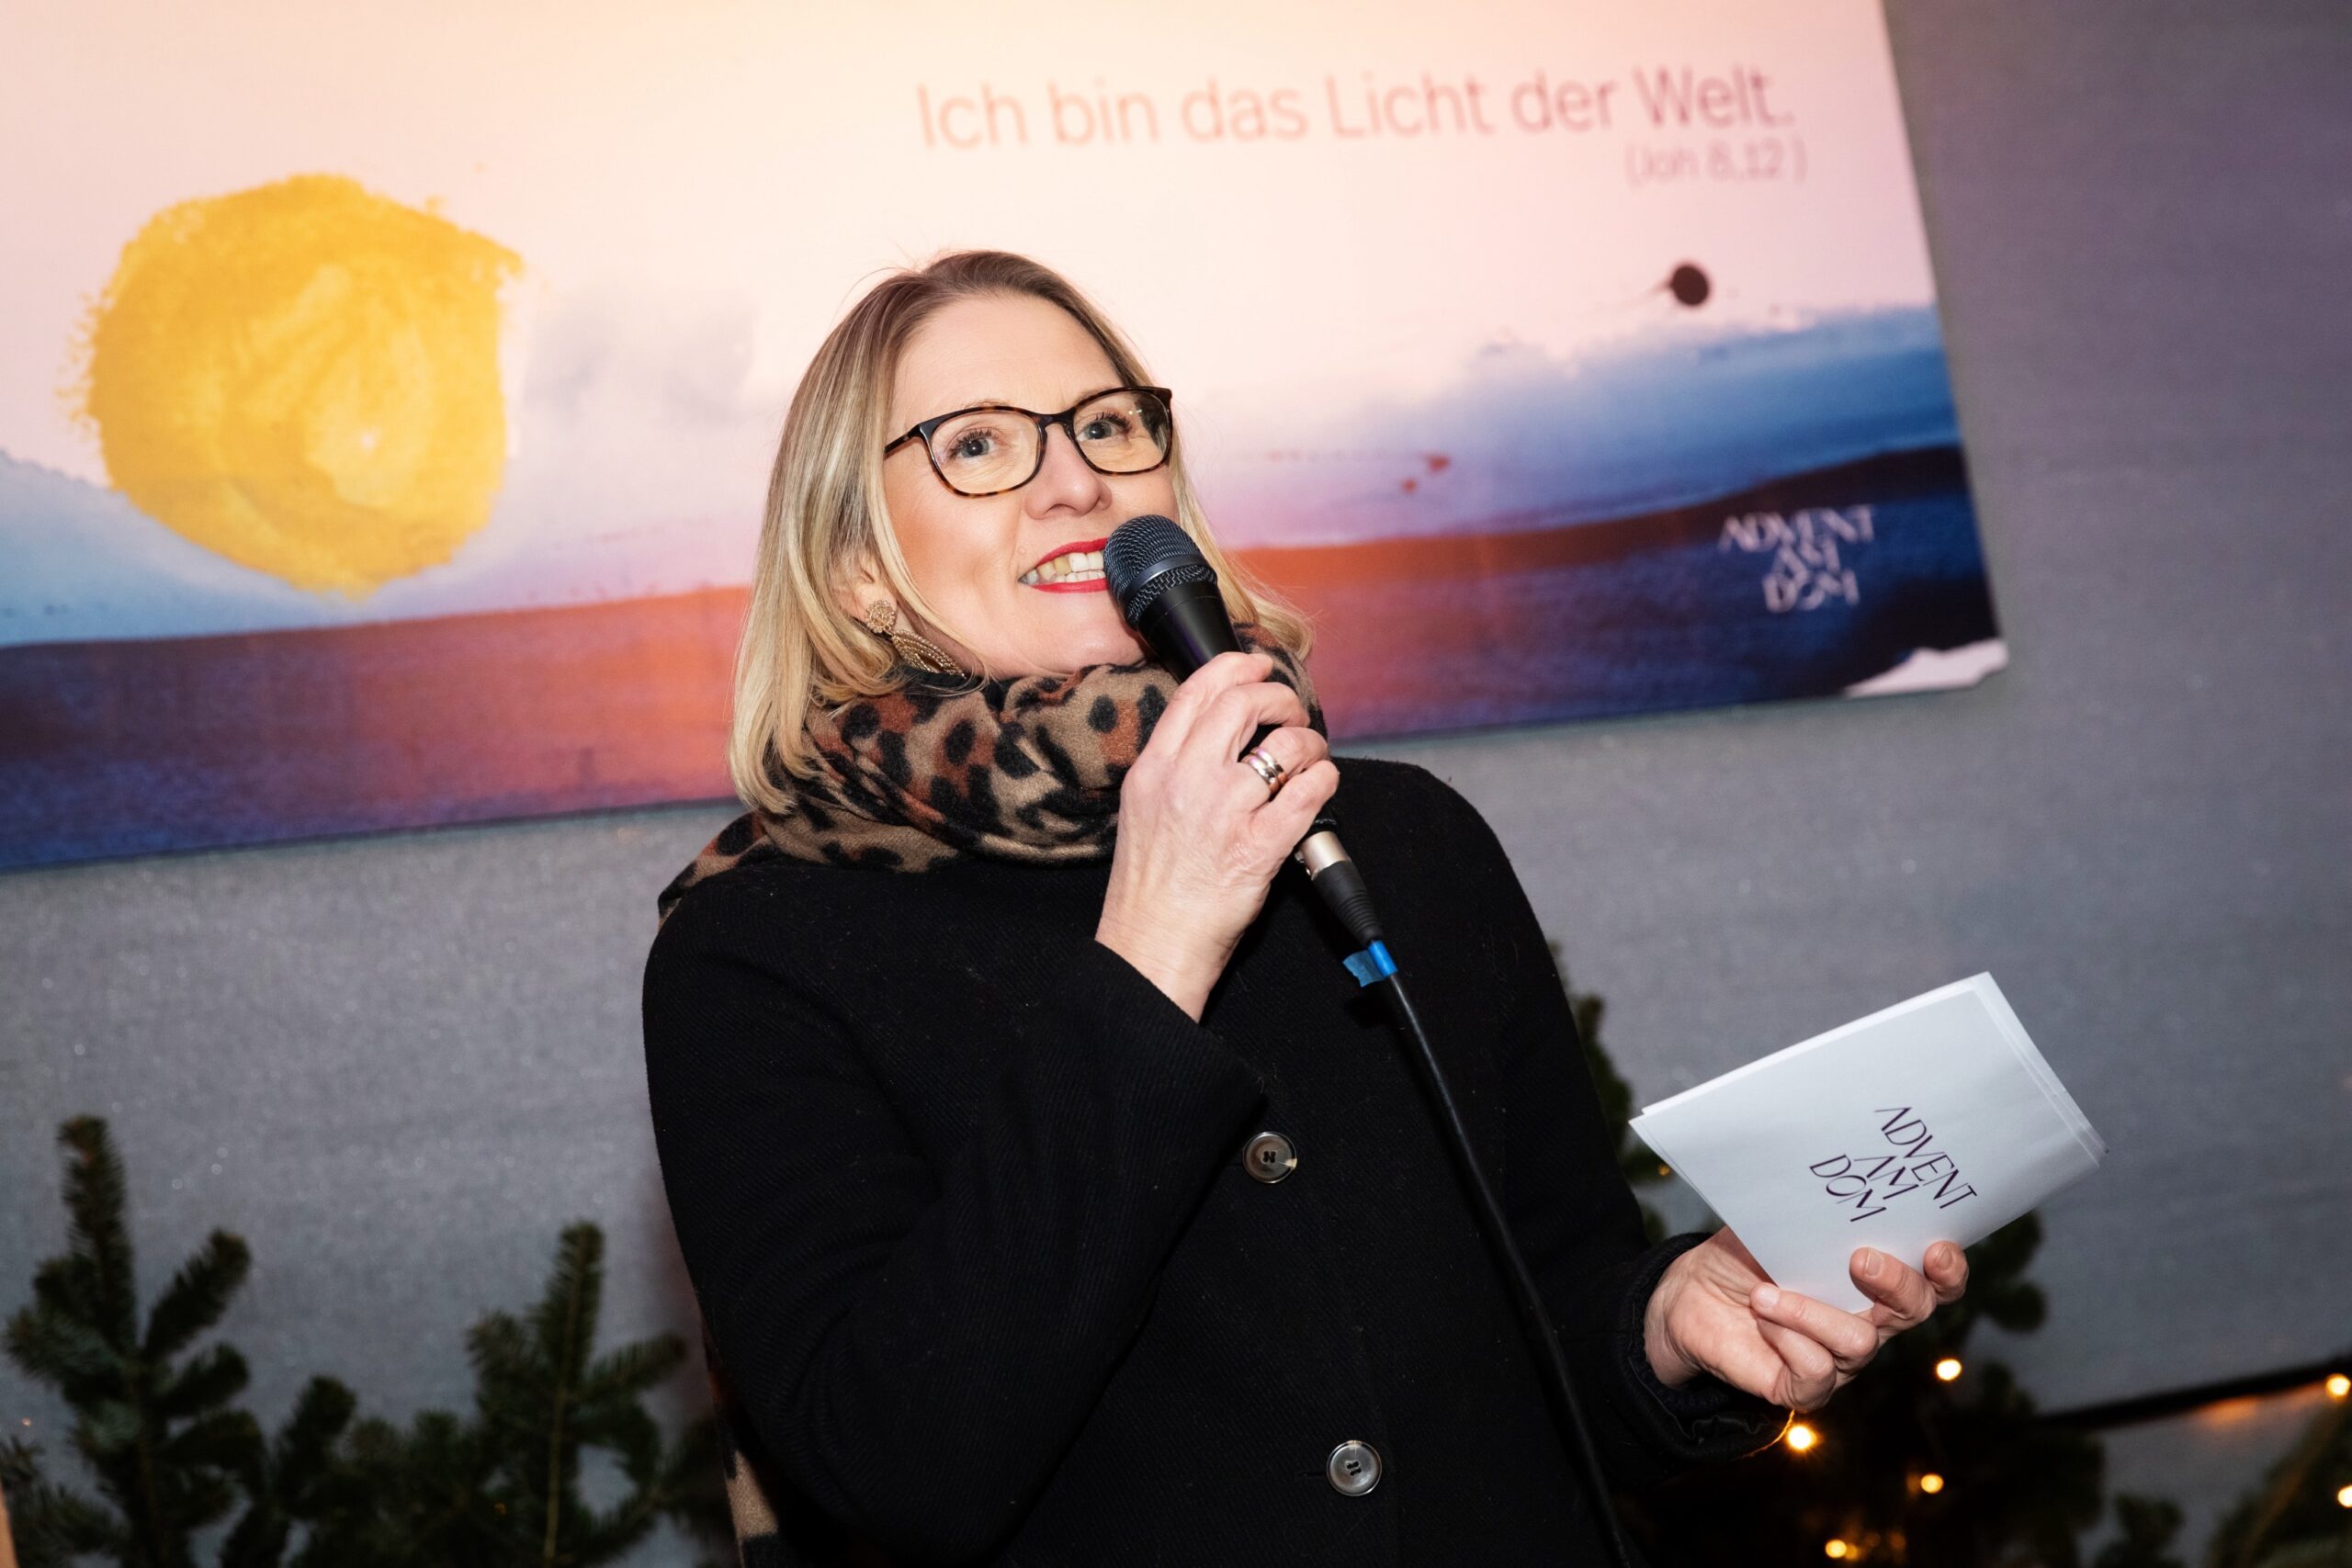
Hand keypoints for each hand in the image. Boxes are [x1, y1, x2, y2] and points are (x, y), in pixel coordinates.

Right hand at [1095, 650, 1338, 1019]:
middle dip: (1279, 696)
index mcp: (1154, 768)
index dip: (1235, 667)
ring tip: (1310, 754)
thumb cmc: (1149, 886)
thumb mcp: (1142, 808)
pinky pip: (1307, 793)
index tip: (1256, 665)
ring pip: (1285, 745)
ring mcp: (1224, 811)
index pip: (1197, 692)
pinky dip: (1324, 779)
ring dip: (1309, 741)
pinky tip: (1322, 783)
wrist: (1151, 943)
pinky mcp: (1258, 845)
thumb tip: (1216, 738)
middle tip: (1291, 710)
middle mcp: (1187, 780)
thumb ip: (1173, 768)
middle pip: (1243, 703)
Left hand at [1641, 1229, 1968, 1411]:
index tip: (1937, 1246)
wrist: (1689, 1292)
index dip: (1948, 1269)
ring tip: (1764, 1293)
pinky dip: (1788, 1338)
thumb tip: (1834, 1184)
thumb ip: (1812, 1212)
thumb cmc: (1742, 1253)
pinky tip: (1761, 1315)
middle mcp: (1868, 1320)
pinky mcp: (1803, 1386)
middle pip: (1915, 1310)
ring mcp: (1838, 1357)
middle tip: (1861, 1257)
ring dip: (1811, 1311)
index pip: (1934, 1280)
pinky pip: (1816, 1372)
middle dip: (1898, 1283)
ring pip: (1858, 1342)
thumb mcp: (1778, 1222)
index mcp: (1874, 1278)